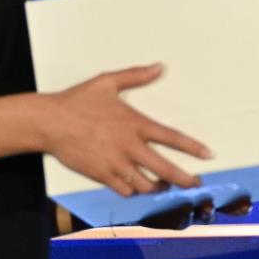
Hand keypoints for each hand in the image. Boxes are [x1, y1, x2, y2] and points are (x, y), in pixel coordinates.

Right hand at [43, 64, 211, 196]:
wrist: (48, 122)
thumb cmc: (77, 101)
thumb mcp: (107, 82)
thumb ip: (136, 76)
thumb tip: (159, 67)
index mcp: (135, 124)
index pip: (172, 138)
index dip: (193, 148)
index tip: (209, 155)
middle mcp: (129, 147)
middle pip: (165, 170)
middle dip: (185, 179)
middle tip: (196, 183)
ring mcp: (116, 164)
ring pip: (146, 185)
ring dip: (158, 187)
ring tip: (164, 185)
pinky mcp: (101, 175)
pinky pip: (125, 190)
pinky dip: (134, 190)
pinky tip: (137, 187)